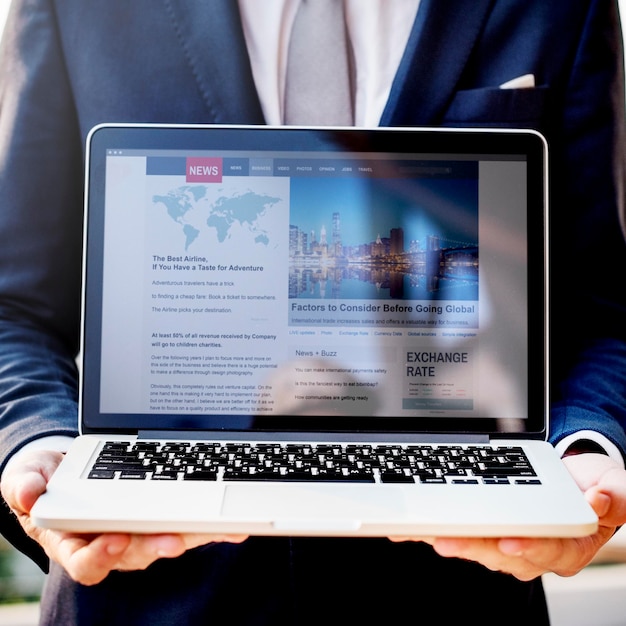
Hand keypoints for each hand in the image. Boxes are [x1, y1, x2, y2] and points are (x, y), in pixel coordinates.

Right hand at [1, 448, 247, 585]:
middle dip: (157, 545)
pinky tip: (231, 519)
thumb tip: (26, 492)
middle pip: (136, 552)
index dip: (101, 554)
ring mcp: (136, 530)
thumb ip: (24, 483)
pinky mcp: (159, 518)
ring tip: (222, 527)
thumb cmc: (45, 478)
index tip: (116, 537)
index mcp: (72, 540)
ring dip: (194, 535)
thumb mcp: (27, 475)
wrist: (66, 468)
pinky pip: (182, 522)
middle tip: (176, 538)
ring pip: (167, 539)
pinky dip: (205, 521)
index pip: (85, 560)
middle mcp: (108, 541)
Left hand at [389, 453, 625, 580]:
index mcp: (570, 545)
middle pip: (502, 553)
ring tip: (425, 530)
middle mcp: (537, 550)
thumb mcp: (616, 486)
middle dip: (472, 545)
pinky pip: (468, 532)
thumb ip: (616, 495)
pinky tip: (422, 524)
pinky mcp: (491, 532)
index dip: (529, 547)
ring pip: (479, 546)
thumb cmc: (594, 486)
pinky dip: (445, 527)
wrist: (576, 478)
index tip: (508, 540)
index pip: (548, 551)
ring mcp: (511, 542)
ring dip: (450, 538)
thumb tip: (598, 498)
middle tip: (446, 539)